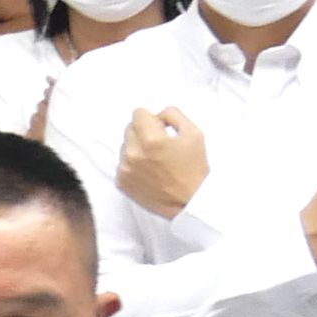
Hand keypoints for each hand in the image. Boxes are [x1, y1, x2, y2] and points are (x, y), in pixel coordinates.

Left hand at [118, 104, 208, 219]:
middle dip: (144, 133)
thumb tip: (158, 114)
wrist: (190, 202)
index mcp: (151, 139)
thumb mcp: (194, 134)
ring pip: (125, 146)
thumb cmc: (194, 170)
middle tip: (161, 147)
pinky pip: (122, 163)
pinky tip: (150, 173)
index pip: (138, 113)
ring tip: (156, 162)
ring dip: (137, 149)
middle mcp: (134, 153)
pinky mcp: (121, 182)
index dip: (152, 119)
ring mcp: (125, 168)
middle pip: (130, 128)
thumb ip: (173, 115)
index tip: (160, 129)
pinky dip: (133, 165)